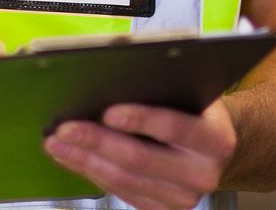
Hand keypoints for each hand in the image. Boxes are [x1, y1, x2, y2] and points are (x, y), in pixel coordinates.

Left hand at [43, 98, 236, 209]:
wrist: (217, 151)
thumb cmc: (198, 112)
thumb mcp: (192, 94)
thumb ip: (163, 90)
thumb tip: (112, 78)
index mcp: (215, 139)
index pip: (174, 128)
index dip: (140, 119)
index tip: (107, 112)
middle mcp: (202, 173)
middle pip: (140, 159)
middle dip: (97, 142)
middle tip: (66, 128)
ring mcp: (181, 198)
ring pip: (124, 180)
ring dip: (85, 161)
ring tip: (58, 143)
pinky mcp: (162, 209)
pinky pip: (121, 192)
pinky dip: (93, 174)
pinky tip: (73, 158)